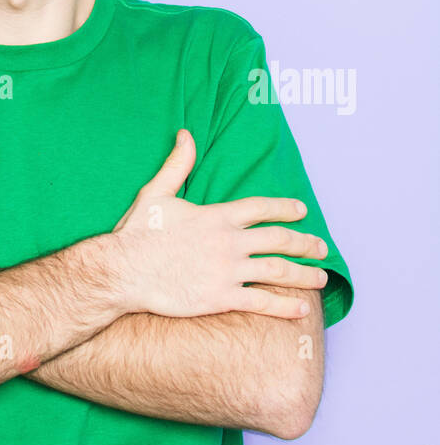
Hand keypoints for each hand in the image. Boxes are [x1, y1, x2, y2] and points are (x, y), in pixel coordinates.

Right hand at [109, 129, 329, 318]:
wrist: (123, 270)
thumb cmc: (137, 232)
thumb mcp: (156, 192)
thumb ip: (178, 165)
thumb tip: (186, 135)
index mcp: (216, 215)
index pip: (261, 207)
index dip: (285, 208)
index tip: (302, 211)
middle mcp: (228, 242)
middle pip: (278, 239)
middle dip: (305, 243)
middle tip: (322, 247)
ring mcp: (227, 271)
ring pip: (277, 271)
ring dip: (304, 274)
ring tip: (320, 277)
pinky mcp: (220, 298)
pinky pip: (261, 303)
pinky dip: (285, 306)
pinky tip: (301, 309)